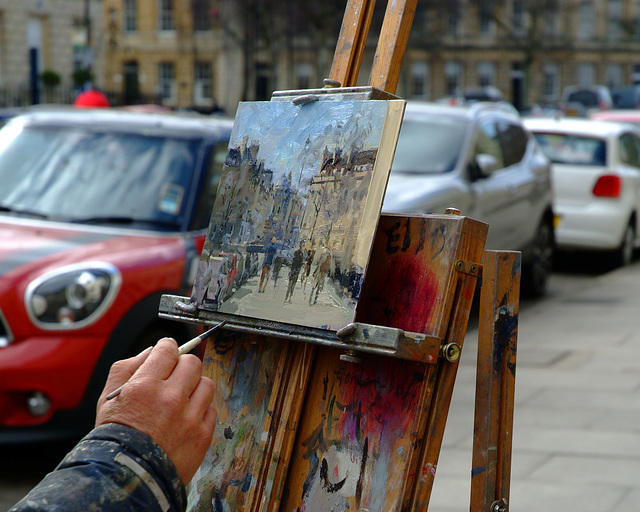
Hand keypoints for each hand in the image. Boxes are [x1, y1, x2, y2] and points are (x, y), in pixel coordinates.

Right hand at [96, 338, 216, 484]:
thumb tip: (152, 351)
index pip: (168, 349)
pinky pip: (211, 409)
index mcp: (145, 386)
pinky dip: (201, 410)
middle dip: (183, 366)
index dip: (167, 347)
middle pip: (192, 363)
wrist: (126, 479)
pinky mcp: (203, 435)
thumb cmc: (115, 437)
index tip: (167, 351)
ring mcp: (190, 418)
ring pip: (206, 384)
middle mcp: (170, 399)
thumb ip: (128, 367)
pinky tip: (185, 419)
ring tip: (181, 400)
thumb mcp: (108, 398)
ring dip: (195, 387)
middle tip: (174, 377)